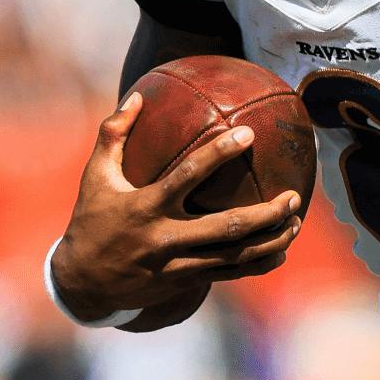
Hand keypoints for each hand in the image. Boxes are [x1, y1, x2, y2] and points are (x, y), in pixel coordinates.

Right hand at [50, 92, 302, 322]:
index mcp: (145, 207)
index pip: (188, 176)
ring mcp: (178, 264)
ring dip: (270, 240)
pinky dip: (258, 264)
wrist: (83, 284)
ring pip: (234, 256)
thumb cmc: (91, 220)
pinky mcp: (185, 281)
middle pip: (226, 227)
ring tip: (296, 222)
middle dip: (265, 213)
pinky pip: (229, 274)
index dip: (219, 154)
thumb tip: (138, 95)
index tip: (248, 133)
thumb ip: (114, 133)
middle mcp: (165, 238)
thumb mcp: (95, 176)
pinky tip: (281, 252)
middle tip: (292, 195)